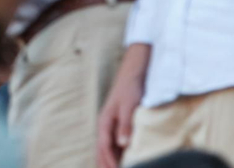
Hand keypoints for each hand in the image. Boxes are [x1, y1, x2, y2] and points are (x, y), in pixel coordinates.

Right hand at [97, 46, 148, 167]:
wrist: (132, 74)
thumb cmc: (131, 89)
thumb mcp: (129, 106)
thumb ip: (126, 125)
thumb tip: (123, 144)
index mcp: (105, 122)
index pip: (105, 147)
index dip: (110, 162)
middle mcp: (104, 125)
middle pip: (101, 150)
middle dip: (104, 164)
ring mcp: (109, 126)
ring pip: (105, 148)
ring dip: (107, 161)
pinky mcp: (116, 125)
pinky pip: (111, 144)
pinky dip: (112, 155)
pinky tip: (120, 160)